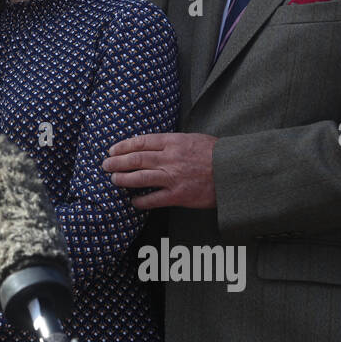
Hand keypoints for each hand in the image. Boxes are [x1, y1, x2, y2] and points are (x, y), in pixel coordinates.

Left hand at [102, 133, 218, 209]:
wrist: (234, 171)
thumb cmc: (216, 154)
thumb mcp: (193, 139)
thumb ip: (173, 142)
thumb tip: (154, 145)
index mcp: (173, 142)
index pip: (141, 141)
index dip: (123, 146)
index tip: (112, 150)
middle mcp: (170, 158)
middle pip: (136, 159)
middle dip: (117, 162)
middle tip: (105, 165)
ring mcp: (173, 177)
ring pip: (140, 178)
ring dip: (123, 179)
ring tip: (114, 180)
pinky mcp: (178, 195)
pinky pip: (153, 199)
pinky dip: (140, 201)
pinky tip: (133, 202)